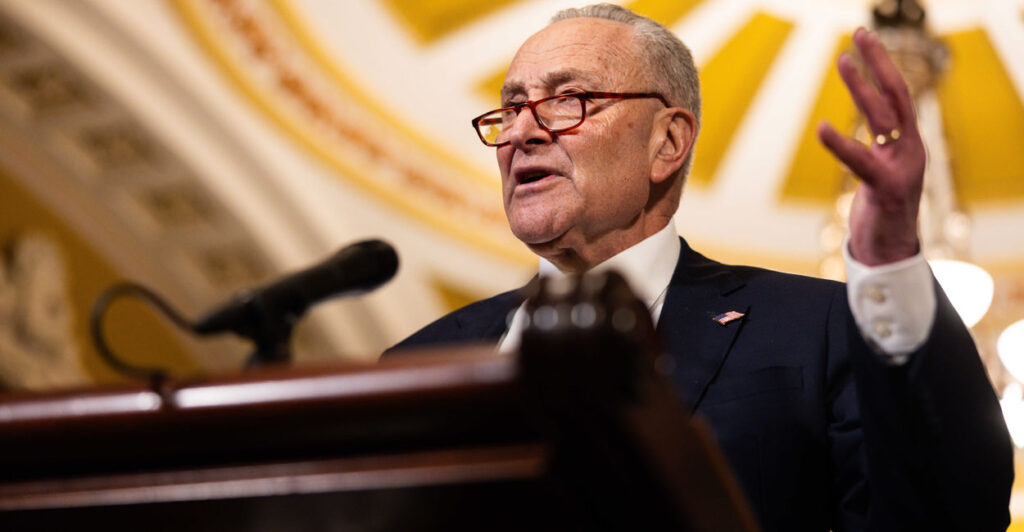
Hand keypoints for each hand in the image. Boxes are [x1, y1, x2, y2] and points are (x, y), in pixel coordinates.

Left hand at [817, 28, 924, 265]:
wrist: (890, 254)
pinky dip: (842, 144)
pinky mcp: (886, 189)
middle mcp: (909, 149)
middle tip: (860, 34)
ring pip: (882, 118)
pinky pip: (862, 162)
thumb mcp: (877, 175)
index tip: (864, 41)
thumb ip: (871, 153)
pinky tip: (822, 128)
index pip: (897, 96)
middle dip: (879, 62)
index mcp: (907, 144)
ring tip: (843, 61)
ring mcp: (901, 168)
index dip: (882, 67)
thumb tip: (858, 135)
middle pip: (895, 95)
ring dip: (862, 87)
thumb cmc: (880, 214)